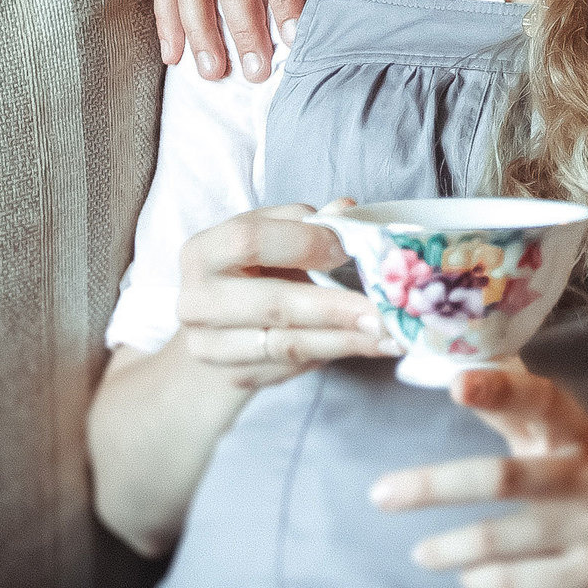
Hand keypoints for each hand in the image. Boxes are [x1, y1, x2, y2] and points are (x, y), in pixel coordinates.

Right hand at [174, 201, 398, 388]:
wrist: (213, 334)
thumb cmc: (251, 275)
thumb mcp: (271, 240)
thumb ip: (307, 226)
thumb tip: (348, 210)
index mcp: (204, 251)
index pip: (251, 240)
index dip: (304, 242)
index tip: (349, 248)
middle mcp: (196, 300)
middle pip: (272, 303)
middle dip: (334, 307)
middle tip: (384, 312)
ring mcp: (209, 346)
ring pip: (287, 344)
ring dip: (345, 340)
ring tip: (391, 336)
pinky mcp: (234, 377)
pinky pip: (292, 368)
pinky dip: (334, 355)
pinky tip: (369, 347)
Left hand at [369, 367, 587, 587]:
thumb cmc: (586, 476)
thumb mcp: (562, 437)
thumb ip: (513, 405)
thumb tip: (457, 357)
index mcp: (577, 431)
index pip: (541, 400)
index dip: (500, 388)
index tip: (456, 383)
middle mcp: (587, 475)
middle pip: (504, 478)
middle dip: (436, 486)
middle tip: (382, 493)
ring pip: (502, 538)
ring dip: (451, 547)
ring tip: (420, 553)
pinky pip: (519, 580)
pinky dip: (483, 579)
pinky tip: (466, 576)